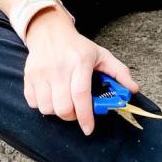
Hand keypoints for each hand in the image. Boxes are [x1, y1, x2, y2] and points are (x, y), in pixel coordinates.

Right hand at [23, 10, 137, 135]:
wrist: (50, 32)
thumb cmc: (77, 47)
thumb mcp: (102, 55)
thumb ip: (119, 73)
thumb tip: (133, 90)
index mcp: (80, 62)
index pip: (81, 95)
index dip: (85, 116)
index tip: (89, 129)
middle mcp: (58, 68)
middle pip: (63, 107)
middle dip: (72, 116)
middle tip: (77, 111)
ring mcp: (41, 73)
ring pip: (47, 108)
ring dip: (57, 112)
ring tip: (64, 102)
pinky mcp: (28, 77)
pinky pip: (33, 103)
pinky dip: (43, 105)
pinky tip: (51, 96)